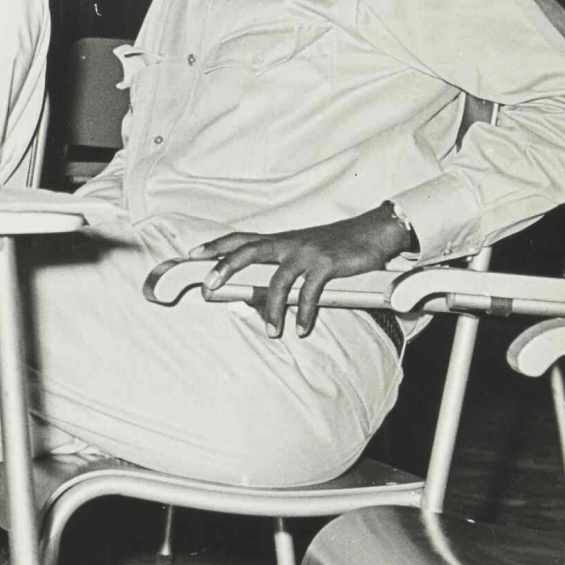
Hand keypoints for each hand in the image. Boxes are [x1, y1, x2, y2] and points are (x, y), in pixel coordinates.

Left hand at [193, 207, 414, 338]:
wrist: (372, 232)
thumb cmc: (336, 244)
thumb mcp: (304, 249)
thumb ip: (283, 264)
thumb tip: (264, 290)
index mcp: (280, 240)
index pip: (240, 239)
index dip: (215, 246)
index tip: (192, 255)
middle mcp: (288, 243)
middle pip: (247, 251)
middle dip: (225, 267)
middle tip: (208, 286)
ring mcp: (306, 252)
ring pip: (279, 281)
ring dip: (273, 309)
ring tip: (272, 332)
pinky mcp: (326, 264)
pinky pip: (310, 293)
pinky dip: (305, 313)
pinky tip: (303, 329)